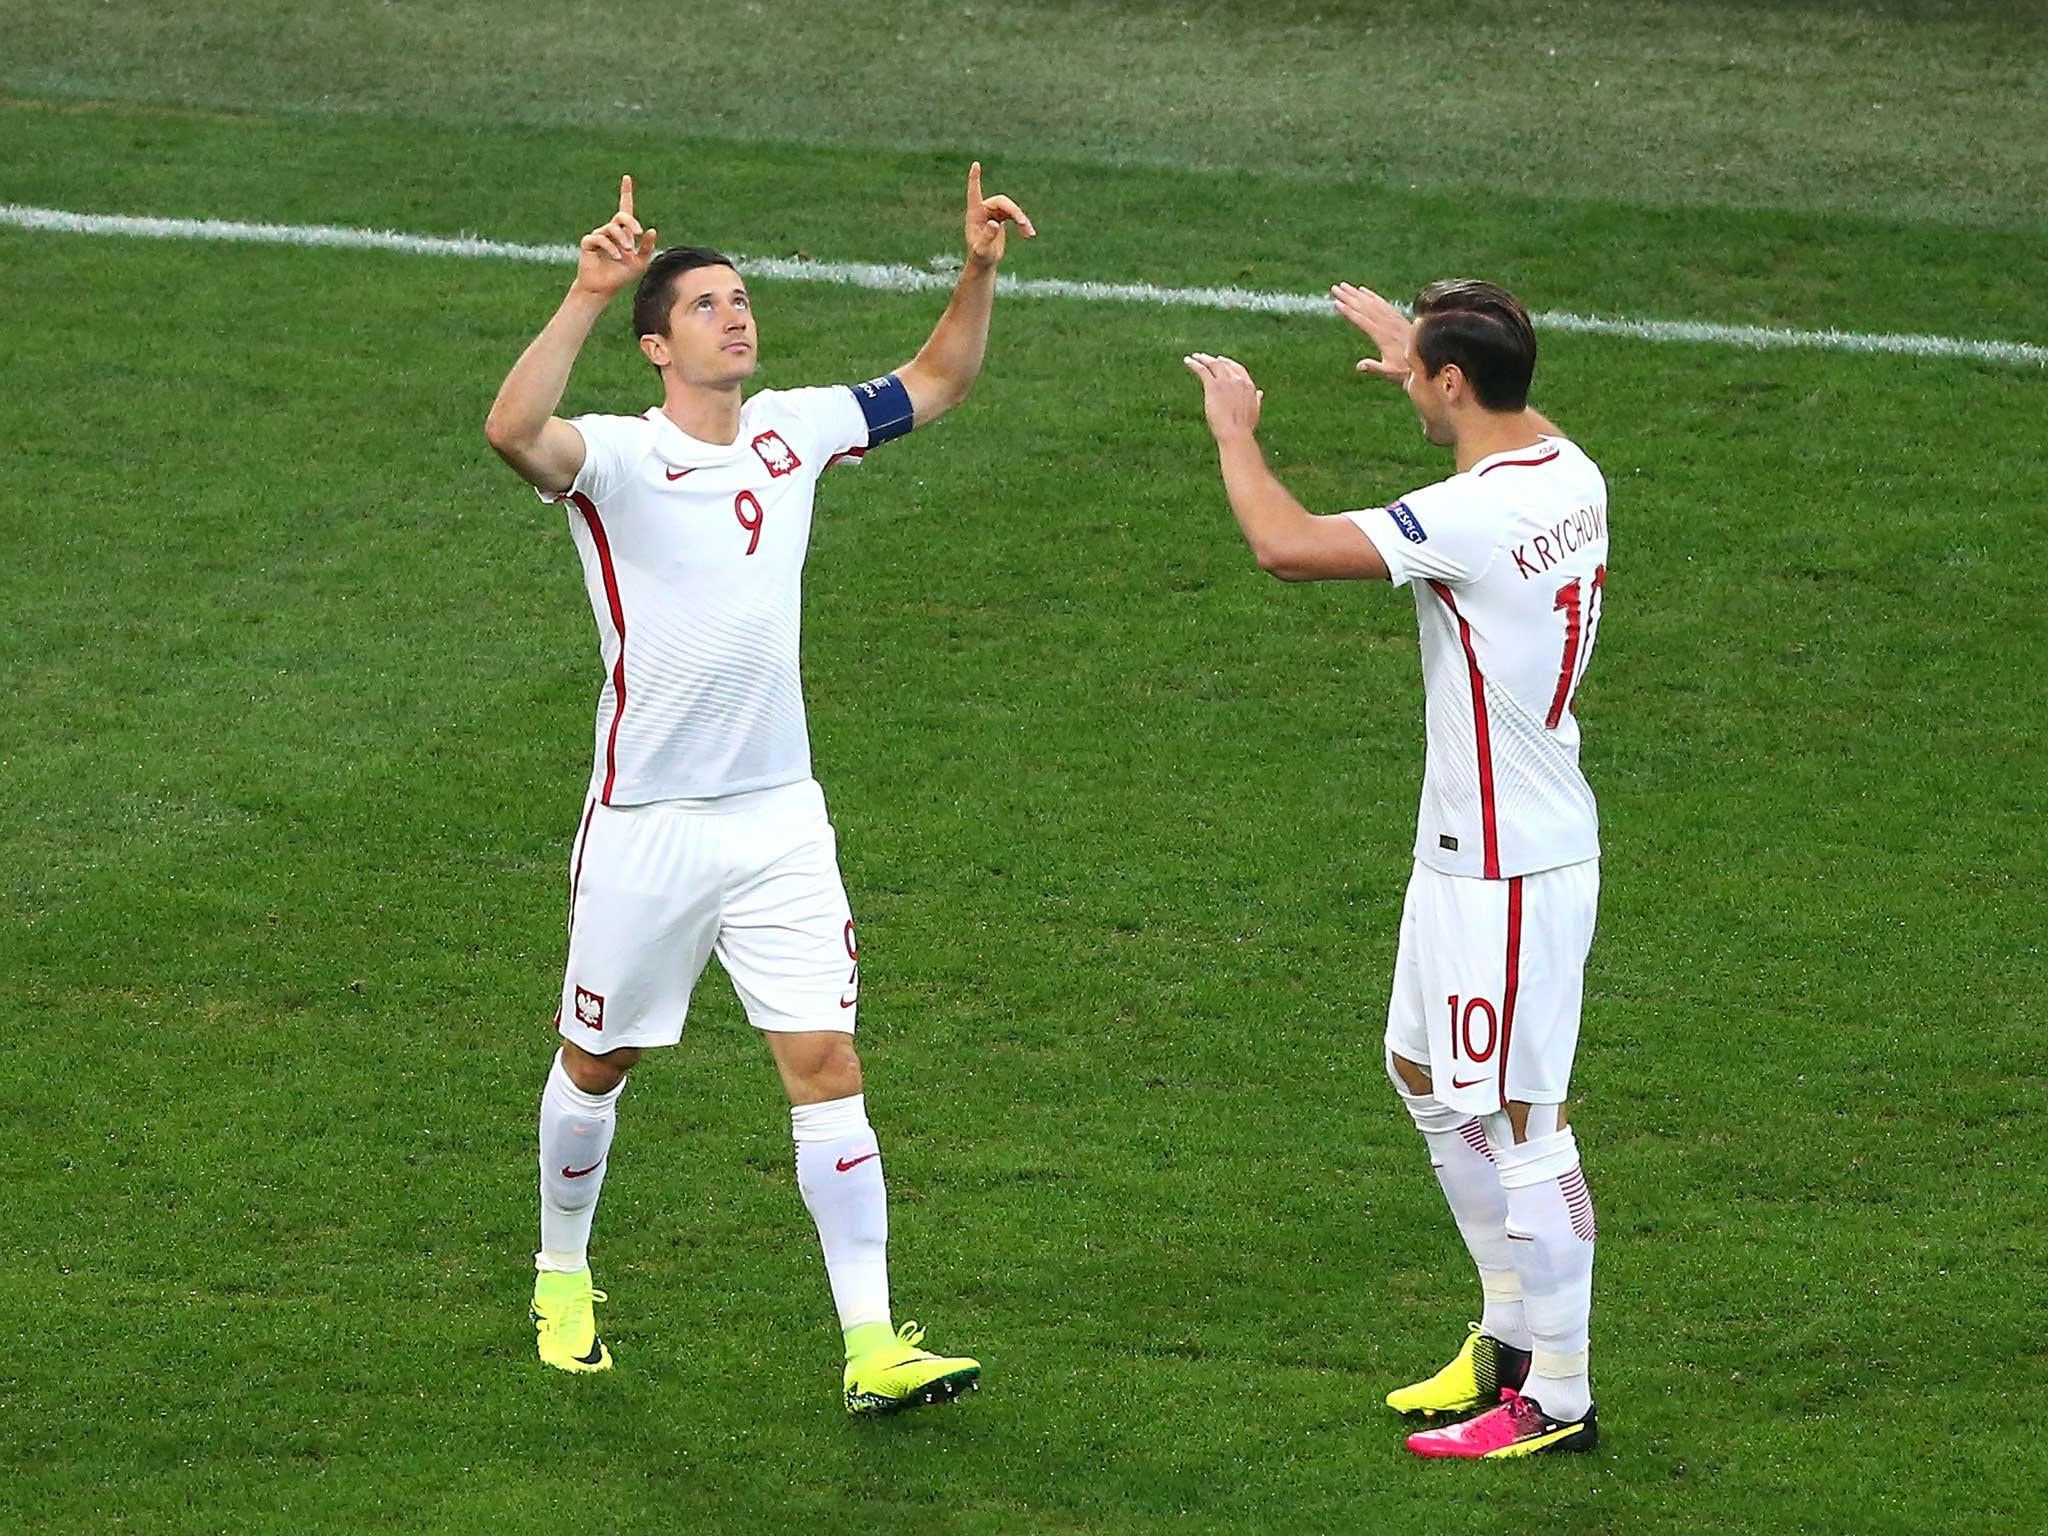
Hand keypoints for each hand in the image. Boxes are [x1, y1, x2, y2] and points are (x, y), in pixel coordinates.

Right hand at [573, 176, 657, 299]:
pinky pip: (599, 238)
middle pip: (621, 216)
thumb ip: (646, 247)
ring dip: (622, 239)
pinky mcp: (588, 243)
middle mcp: (610, 231)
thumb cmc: (621, 276)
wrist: (604, 289)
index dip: (626, 193)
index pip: (624, 209)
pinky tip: (617, 257)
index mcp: (623, 233)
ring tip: (626, 252)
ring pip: (612, 228)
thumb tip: (652, 230)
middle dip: (630, 222)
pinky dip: (610, 247)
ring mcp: (598, 235)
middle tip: (638, 233)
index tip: (627, 178)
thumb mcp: (640, 262)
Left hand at [964, 161, 1035, 268]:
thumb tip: (994, 223)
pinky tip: (1029, 234)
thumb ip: (988, 237)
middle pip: (1002, 202)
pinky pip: (1015, 215)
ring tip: (1029, 233)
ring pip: (1011, 209)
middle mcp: (983, 210)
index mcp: (974, 214)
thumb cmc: (980, 257)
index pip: (974, 193)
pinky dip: (1022, 224)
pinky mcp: (1001, 218)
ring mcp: (993, 213)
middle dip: (1014, 212)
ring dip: (1021, 219)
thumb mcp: (982, 249)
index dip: (975, 179)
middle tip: (1023, 223)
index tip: (975, 164)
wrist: (984, 262)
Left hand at [1183, 352, 1263, 441]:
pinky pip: (1202, 370)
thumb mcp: (1254, 411)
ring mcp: (1225, 382)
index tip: (1220, 360)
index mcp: (1248, 385)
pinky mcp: (1213, 386)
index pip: (1237, 368)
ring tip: (1194, 357)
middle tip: (1204, 357)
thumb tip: (1260, 392)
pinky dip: (1194, 364)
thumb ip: (1256, 399)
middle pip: (1224, 364)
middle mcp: (1237, 380)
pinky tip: (1187, 361)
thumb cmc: (1244, 427)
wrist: (1236, 433)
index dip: (1228, 363)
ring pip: (1213, 364)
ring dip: (1203, 359)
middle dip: (1214, 360)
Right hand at [1332, 282, 1412, 381]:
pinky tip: (1363, 290)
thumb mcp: (1388, 372)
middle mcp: (1387, 323)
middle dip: (1348, 296)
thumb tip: (1359, 366)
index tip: (1337, 303)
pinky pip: (1382, 302)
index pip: (1362, 320)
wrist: (1425, 360)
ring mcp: (1392, 318)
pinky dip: (1372, 295)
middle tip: (1334, 288)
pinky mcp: (1397, 317)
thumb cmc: (1404, 369)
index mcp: (1382, 336)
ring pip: (1372, 302)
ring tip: (1344, 285)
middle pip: (1364, 307)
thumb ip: (1374, 367)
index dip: (1349, 311)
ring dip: (1357, 293)